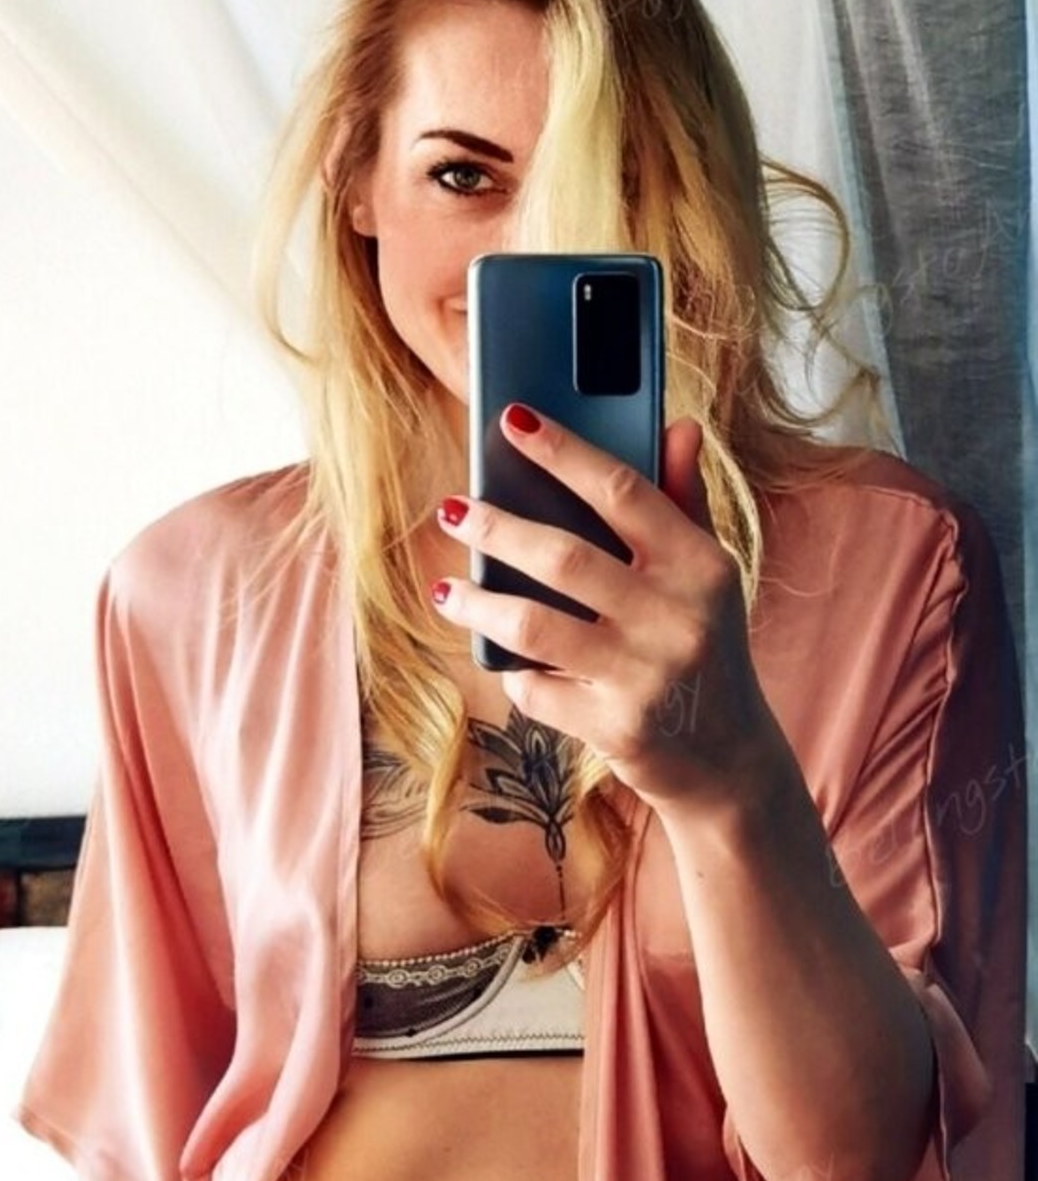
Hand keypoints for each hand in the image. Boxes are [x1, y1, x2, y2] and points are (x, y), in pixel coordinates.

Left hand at [432, 404, 778, 814]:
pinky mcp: (615, 728)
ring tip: (448, 591)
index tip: (512, 420)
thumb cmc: (707, 650)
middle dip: (495, 528)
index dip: (563, 451)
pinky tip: (504, 660)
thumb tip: (680, 425)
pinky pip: (537, 690)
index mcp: (701, 566)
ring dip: (478, 603)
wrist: (731, 760)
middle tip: (452, 511)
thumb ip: (686, 503)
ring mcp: (645, 676)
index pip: (623, 491)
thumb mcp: (709, 579)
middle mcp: (676, 617)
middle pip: (564, 557)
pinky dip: (514, 674)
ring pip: (533, 626)